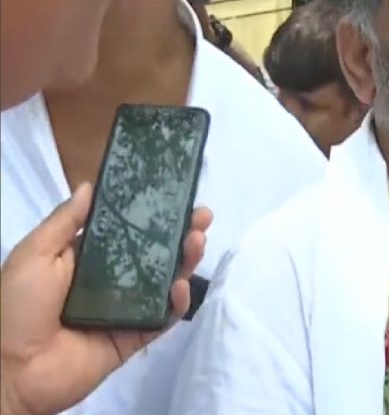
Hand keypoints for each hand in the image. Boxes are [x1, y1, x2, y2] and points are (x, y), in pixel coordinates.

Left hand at [0, 184, 211, 414]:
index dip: (152, 214)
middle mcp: (110, 281)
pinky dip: (177, 302)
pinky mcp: (135, 337)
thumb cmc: (17, 306)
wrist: (11, 369)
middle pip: (154, 254)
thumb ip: (65, 221)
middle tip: (202, 215)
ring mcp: (125, 310)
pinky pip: (163, 318)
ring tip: (198, 240)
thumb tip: (91, 185)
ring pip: (165, 282)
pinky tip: (181, 285)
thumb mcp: (34, 254)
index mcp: (85, 259)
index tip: (176, 195)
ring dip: (185, 260)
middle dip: (181, 233)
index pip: (127, 231)